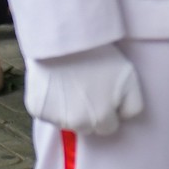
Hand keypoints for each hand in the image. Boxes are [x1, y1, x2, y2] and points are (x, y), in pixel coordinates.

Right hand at [24, 44, 143, 135]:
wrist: (65, 41)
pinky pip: (47, 112)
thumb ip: (132, 106)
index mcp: (101, 120)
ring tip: (72, 82)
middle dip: (89, 113)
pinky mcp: (37, 111)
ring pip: (67, 121)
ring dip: (70, 108)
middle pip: (87, 127)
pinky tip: (55, 83)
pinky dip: (51, 102)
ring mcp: (55, 119)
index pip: (108, 127)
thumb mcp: (129, 79)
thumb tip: (123, 118)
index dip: (109, 111)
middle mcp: (78, 125)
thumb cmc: (99, 57)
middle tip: (88, 87)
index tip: (105, 95)